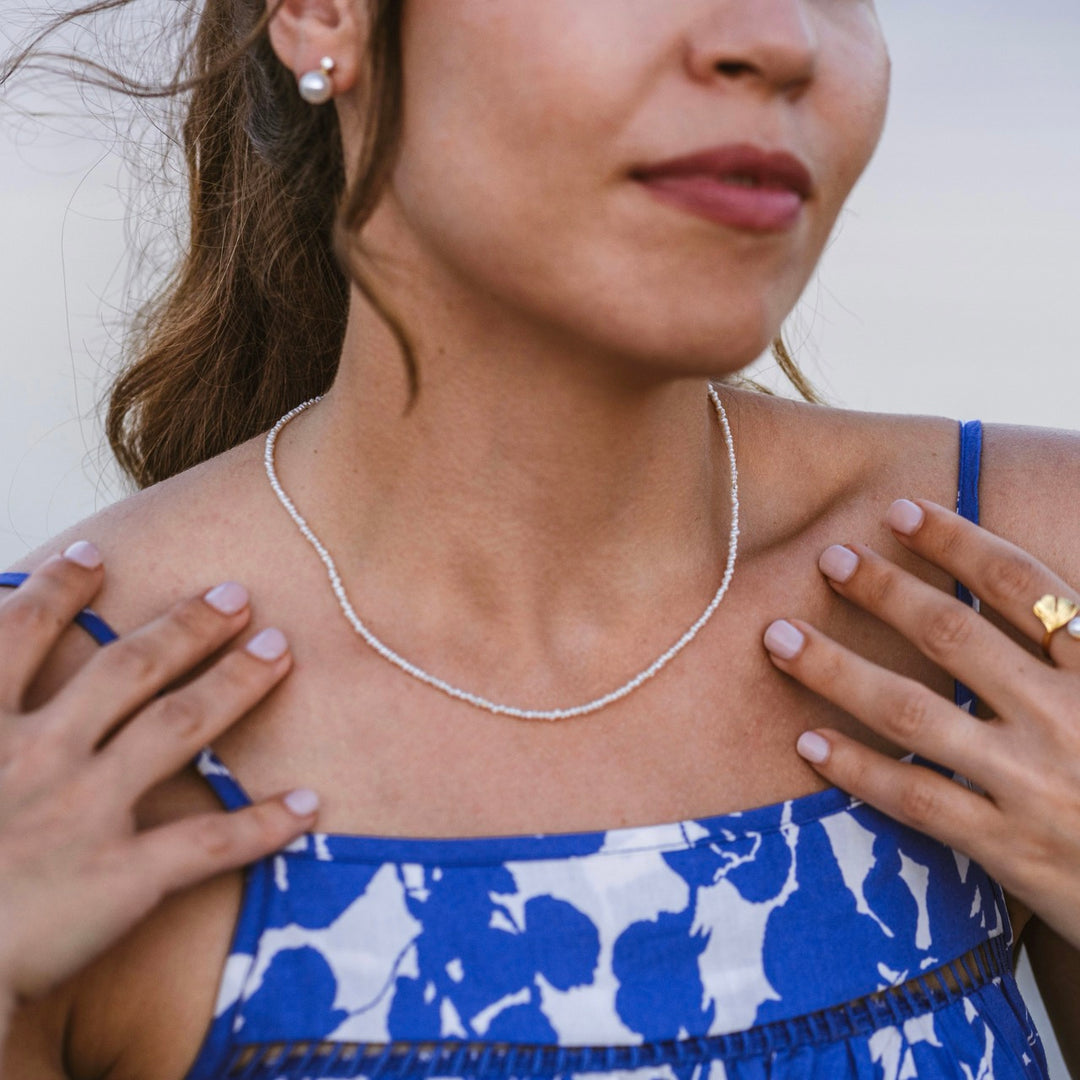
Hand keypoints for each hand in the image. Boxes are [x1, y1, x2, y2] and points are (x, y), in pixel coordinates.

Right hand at [0, 545, 317, 1022]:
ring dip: (235, 684)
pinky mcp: (120, 878)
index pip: (20, 636)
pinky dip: (262, 825)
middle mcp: (37, 757)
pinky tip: (307, 807)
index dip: (58, 590)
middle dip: (184, 626)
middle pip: (127, 668)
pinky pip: (207, 844)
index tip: (96, 555)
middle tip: (236, 596)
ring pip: (179, 727)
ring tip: (279, 651)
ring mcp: (84, 813)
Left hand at [763, 499, 1079, 950]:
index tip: (900, 510)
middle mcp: (1066, 717)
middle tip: (828, 558)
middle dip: (883, 590)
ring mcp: (1033, 785)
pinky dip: (858, 768)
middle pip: (952, 635)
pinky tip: (808, 740)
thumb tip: (1019, 589)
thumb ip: (1070, 644)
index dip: (958, 541)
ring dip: (837, 669)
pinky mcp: (1011, 848)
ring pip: (913, 712)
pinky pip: (916, 799)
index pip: (1021, 586)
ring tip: (779, 637)